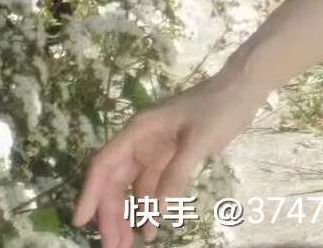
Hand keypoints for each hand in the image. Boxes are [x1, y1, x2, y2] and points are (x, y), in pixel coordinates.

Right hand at [70, 69, 268, 246]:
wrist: (242, 90)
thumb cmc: (217, 108)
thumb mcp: (197, 140)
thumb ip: (175, 176)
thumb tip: (156, 213)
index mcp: (139, 130)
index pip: (104, 164)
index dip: (90, 193)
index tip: (81, 222)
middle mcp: (140, 141)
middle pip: (115, 181)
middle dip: (110, 214)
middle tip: (113, 247)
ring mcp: (155, 151)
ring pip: (131, 188)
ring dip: (128, 215)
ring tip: (126, 246)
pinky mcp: (170, 158)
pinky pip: (153, 188)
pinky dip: (149, 208)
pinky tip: (151, 230)